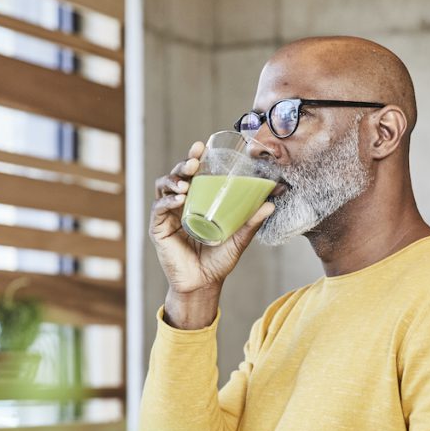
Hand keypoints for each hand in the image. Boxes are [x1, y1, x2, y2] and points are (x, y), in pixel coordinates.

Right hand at [150, 141, 275, 297]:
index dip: (194, 158)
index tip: (201, 146)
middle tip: (195, 163)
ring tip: (186, 184)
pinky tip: (179, 201)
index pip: (192, 174)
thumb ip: (251, 222)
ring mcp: (168, 216)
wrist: (204, 284)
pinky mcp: (158, 229)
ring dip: (173, 180)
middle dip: (183, 165)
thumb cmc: (219, 261)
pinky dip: (167, 202)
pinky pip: (158, 209)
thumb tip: (271, 203)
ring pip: (163, 187)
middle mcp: (180, 205)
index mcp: (197, 201)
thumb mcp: (238, 239)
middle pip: (176, 175)